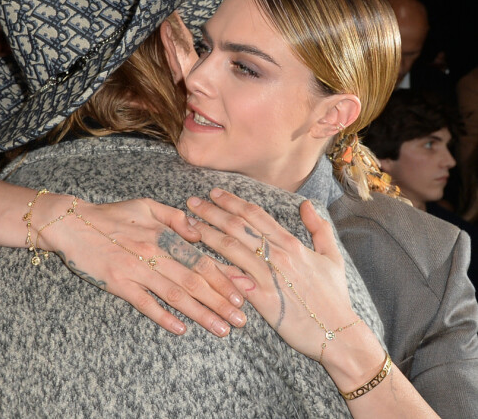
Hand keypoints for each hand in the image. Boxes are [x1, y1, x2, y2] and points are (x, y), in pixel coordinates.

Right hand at [41, 196, 246, 336]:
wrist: (72, 223)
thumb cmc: (112, 214)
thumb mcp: (146, 205)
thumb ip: (175, 217)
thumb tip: (199, 232)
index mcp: (163, 234)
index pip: (201, 257)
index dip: (225, 276)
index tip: (245, 292)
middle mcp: (154, 252)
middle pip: (194, 279)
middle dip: (221, 301)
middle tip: (242, 320)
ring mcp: (136, 270)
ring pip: (175, 294)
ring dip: (201, 313)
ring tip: (222, 329)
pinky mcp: (118, 284)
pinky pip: (144, 303)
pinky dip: (163, 317)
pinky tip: (181, 329)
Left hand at [187, 189, 358, 359]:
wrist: (339, 334)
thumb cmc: (334, 297)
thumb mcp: (333, 257)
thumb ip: (319, 228)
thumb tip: (306, 204)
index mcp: (291, 244)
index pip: (255, 215)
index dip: (232, 201)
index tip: (214, 193)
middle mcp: (278, 255)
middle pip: (238, 226)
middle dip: (212, 211)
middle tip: (192, 202)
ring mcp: (269, 277)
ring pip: (231, 247)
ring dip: (207, 233)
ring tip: (188, 224)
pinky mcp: (263, 300)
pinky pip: (233, 279)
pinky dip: (215, 267)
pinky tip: (196, 259)